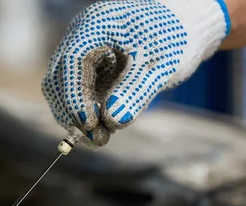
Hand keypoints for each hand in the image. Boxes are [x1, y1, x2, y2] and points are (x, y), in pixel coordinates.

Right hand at [42, 0, 230, 145]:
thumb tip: (111, 121)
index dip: (75, 96)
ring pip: (64, 90)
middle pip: (59, 78)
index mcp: (96, 25)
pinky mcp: (92, 68)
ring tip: (102, 137)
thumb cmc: (174, 38)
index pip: (73, 61)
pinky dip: (88, 112)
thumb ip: (135, 91)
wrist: (186, 26)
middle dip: (71, 111)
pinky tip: (106, 127)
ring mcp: (84, 53)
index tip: (88, 124)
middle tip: (95, 139)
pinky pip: (80, 94)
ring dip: (77, 116)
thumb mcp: (159, 65)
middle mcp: (83, 37)